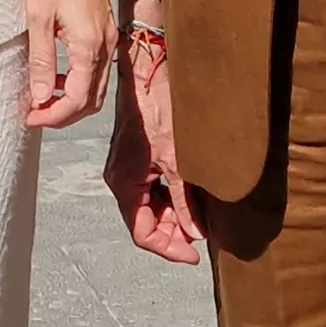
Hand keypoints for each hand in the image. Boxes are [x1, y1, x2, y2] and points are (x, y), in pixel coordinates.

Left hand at [21, 0, 112, 129]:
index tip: (31, 117)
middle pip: (92, 100)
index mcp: (89, 45)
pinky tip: (57, 75)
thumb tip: (39, 97)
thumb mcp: (38, 16)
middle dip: (64, 114)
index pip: (78, 99)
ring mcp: (109, 38)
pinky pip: (97, 69)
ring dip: (72, 99)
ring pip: (97, 87)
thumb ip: (42, 60)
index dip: (54, 115)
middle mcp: (106, 45)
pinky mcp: (107, 30)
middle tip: (35, 114)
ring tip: (42, 98)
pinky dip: (79, 81)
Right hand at [101, 0, 202, 265]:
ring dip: (174, 215)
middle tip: (203, 236)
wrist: (148, 71)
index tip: (194, 255)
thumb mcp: (177, 160)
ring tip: (202, 217)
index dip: (169, 248)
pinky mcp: (138, 157)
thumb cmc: (158, 110)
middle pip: (146, 221)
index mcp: (124, 183)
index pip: (142, 232)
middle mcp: (122, 179)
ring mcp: (129, 168)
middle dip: (174, 233)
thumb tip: (195, 231)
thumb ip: (184, 199)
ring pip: (150, 206)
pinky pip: (152, 188)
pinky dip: (171, 198)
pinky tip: (192, 196)